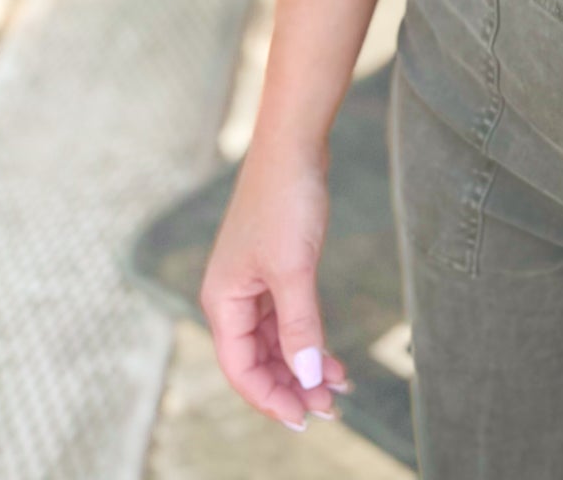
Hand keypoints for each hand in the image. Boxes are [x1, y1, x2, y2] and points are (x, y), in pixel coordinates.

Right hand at [199, 143, 349, 431]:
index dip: (271, 397)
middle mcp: (233, 295)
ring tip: (339, 388)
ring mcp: (254, 281)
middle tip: (330, 409)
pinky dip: (309, 337)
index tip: (303, 419)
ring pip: (276, 341)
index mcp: (223, 299)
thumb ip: (300, 325)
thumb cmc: (285, 199)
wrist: (295, 142)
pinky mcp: (276, 267)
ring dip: (304, 365)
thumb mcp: (294, 268)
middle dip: (293, 385)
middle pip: (259, 359)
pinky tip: (334, 357)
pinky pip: (288, 318)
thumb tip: (308, 378)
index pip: (241, 368)